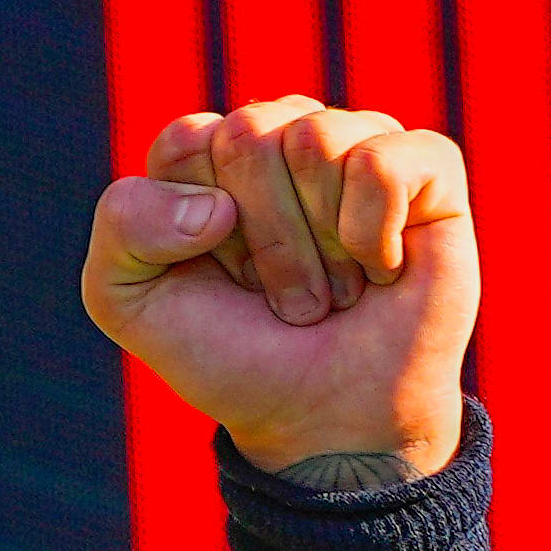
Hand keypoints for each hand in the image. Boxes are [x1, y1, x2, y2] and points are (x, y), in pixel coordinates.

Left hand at [80, 98, 477, 479]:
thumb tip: (217, 204)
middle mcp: (282, 131)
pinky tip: (381, 268)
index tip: (220, 276)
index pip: (187, 141)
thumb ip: (121, 225)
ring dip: (316, 246)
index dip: (194, 228)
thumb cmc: (228, 352)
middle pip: (249, 136)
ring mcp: (356, 141)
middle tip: (279, 292)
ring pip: (315, 142)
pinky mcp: (428, 165)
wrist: (319, 420)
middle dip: (261, 240)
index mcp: (208, 150)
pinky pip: (383, 163)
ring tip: (331, 287)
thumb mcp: (126, 299)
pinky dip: (372, 235)